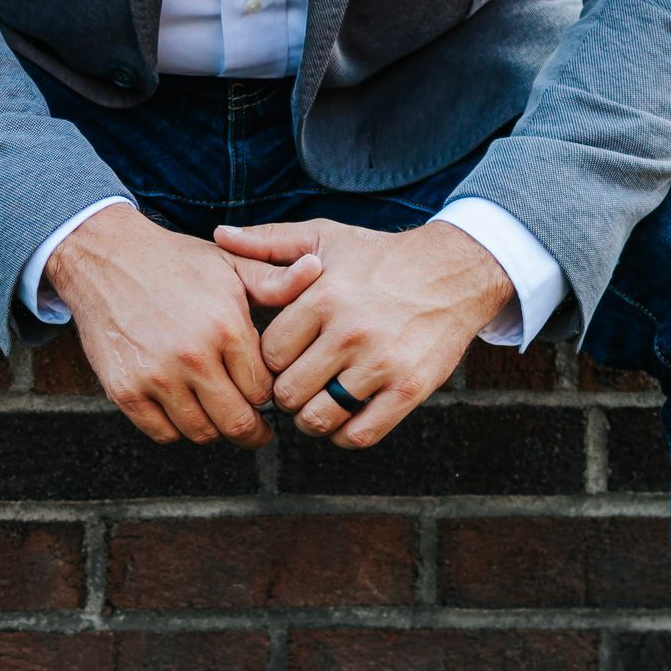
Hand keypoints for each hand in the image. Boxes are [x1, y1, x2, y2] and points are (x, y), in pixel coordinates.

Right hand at [45, 203, 320, 447]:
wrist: (105, 257)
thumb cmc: (174, 261)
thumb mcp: (228, 264)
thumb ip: (275, 280)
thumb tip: (318, 270)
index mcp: (226, 327)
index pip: (264, 391)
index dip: (269, 397)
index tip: (266, 396)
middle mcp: (193, 357)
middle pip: (238, 423)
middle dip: (252, 431)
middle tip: (256, 428)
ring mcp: (156, 377)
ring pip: (201, 433)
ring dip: (214, 429)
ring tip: (217, 413)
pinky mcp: (125, 390)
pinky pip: (162, 433)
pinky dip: (176, 429)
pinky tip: (182, 409)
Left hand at [212, 216, 511, 447]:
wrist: (453, 271)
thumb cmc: (378, 256)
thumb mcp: (323, 237)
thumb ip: (269, 241)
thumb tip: (218, 235)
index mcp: (322, 297)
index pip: (269, 354)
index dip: (270, 363)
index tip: (281, 359)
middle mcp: (350, 331)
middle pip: (289, 392)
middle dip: (286, 394)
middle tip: (296, 385)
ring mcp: (382, 362)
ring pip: (320, 418)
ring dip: (311, 419)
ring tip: (317, 403)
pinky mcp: (410, 388)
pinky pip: (361, 434)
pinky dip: (344, 435)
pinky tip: (345, 417)